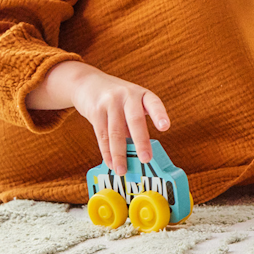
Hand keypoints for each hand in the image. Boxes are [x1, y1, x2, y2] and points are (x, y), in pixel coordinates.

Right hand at [27, 61, 169, 174]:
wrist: (88, 83)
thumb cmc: (117, 98)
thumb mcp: (131, 103)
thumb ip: (135, 122)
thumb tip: (139, 152)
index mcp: (142, 94)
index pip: (154, 103)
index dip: (159, 115)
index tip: (165, 127)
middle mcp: (128, 95)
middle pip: (135, 120)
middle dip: (141, 142)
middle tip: (146, 159)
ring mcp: (110, 102)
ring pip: (115, 131)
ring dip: (119, 154)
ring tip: (122, 170)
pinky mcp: (95, 110)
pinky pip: (102, 135)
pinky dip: (106, 151)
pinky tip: (110, 162)